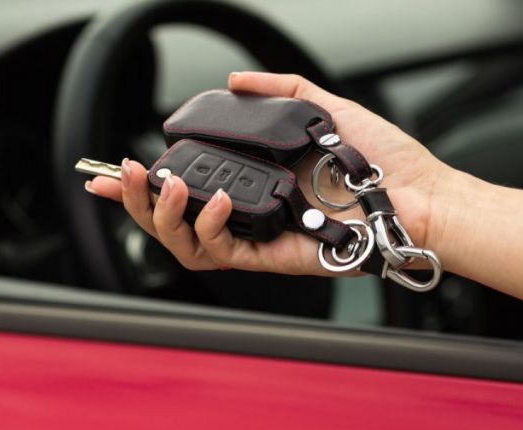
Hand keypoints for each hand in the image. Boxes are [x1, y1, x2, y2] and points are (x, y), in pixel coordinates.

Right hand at [87, 72, 456, 275]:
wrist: (417, 194)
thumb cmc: (381, 161)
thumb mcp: (323, 108)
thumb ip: (280, 90)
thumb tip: (236, 78)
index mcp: (253, 182)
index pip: (184, 187)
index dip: (141, 184)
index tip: (105, 169)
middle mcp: (249, 213)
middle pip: (171, 222)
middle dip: (133, 202)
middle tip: (121, 175)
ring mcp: (259, 238)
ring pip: (185, 246)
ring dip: (159, 217)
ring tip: (160, 185)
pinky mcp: (273, 257)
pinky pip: (225, 253)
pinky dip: (211, 226)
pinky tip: (217, 197)